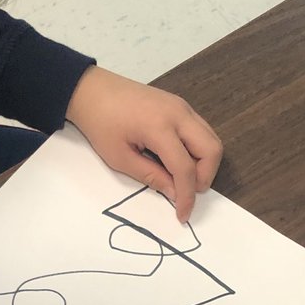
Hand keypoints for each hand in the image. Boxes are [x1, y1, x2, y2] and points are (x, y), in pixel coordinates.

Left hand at [65, 66, 222, 222]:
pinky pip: (202, 130)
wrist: (92, 90)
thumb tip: (174, 193)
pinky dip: (199, 150)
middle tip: (187, 192)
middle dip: (205, 177)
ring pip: (211, 139)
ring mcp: (182, 107)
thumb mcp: (119, 158)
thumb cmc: (100, 124)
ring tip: (183, 179)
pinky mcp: (181, 105)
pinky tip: (179, 161)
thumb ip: (150, 176)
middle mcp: (179, 114)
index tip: (182, 214)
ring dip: (205, 164)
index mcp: (160, 127)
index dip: (187, 195)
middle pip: (212, 150)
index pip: (185, 167)